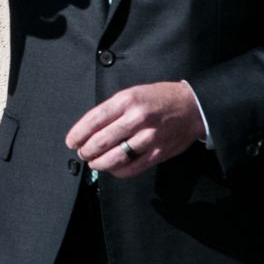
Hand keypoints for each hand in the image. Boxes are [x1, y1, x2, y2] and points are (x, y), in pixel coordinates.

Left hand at [65, 81, 205, 178]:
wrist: (192, 106)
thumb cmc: (159, 98)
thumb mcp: (133, 93)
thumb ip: (113, 109)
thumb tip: (90, 128)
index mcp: (127, 100)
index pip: (94, 119)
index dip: (78, 133)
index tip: (71, 141)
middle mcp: (137, 118)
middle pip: (102, 140)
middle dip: (86, 150)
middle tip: (82, 152)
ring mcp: (149, 137)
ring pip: (116, 157)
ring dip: (99, 163)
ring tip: (93, 162)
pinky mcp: (159, 152)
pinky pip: (133, 167)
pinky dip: (118, 171)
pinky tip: (112, 168)